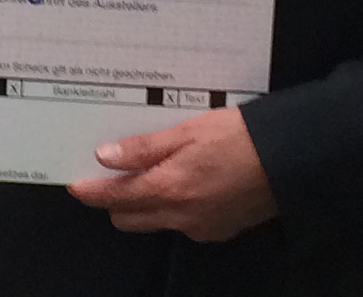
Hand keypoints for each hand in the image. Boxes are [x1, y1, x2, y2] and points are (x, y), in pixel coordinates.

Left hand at [71, 108, 276, 239]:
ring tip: (146, 170)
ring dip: (144, 202)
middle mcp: (181, 217)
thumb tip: (105, 156)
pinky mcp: (218, 231)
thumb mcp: (186, 131)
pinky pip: (181, 222)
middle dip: (114, 200)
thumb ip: (144, 148)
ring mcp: (200, 228)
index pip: (117, 198)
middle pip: (130, 218)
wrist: (287, 161)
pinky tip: (181, 180)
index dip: (92, 192)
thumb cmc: (235, 137)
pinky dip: (172, 205)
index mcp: (169, 190)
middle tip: (109, 172)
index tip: (75, 185)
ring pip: (155, 221)